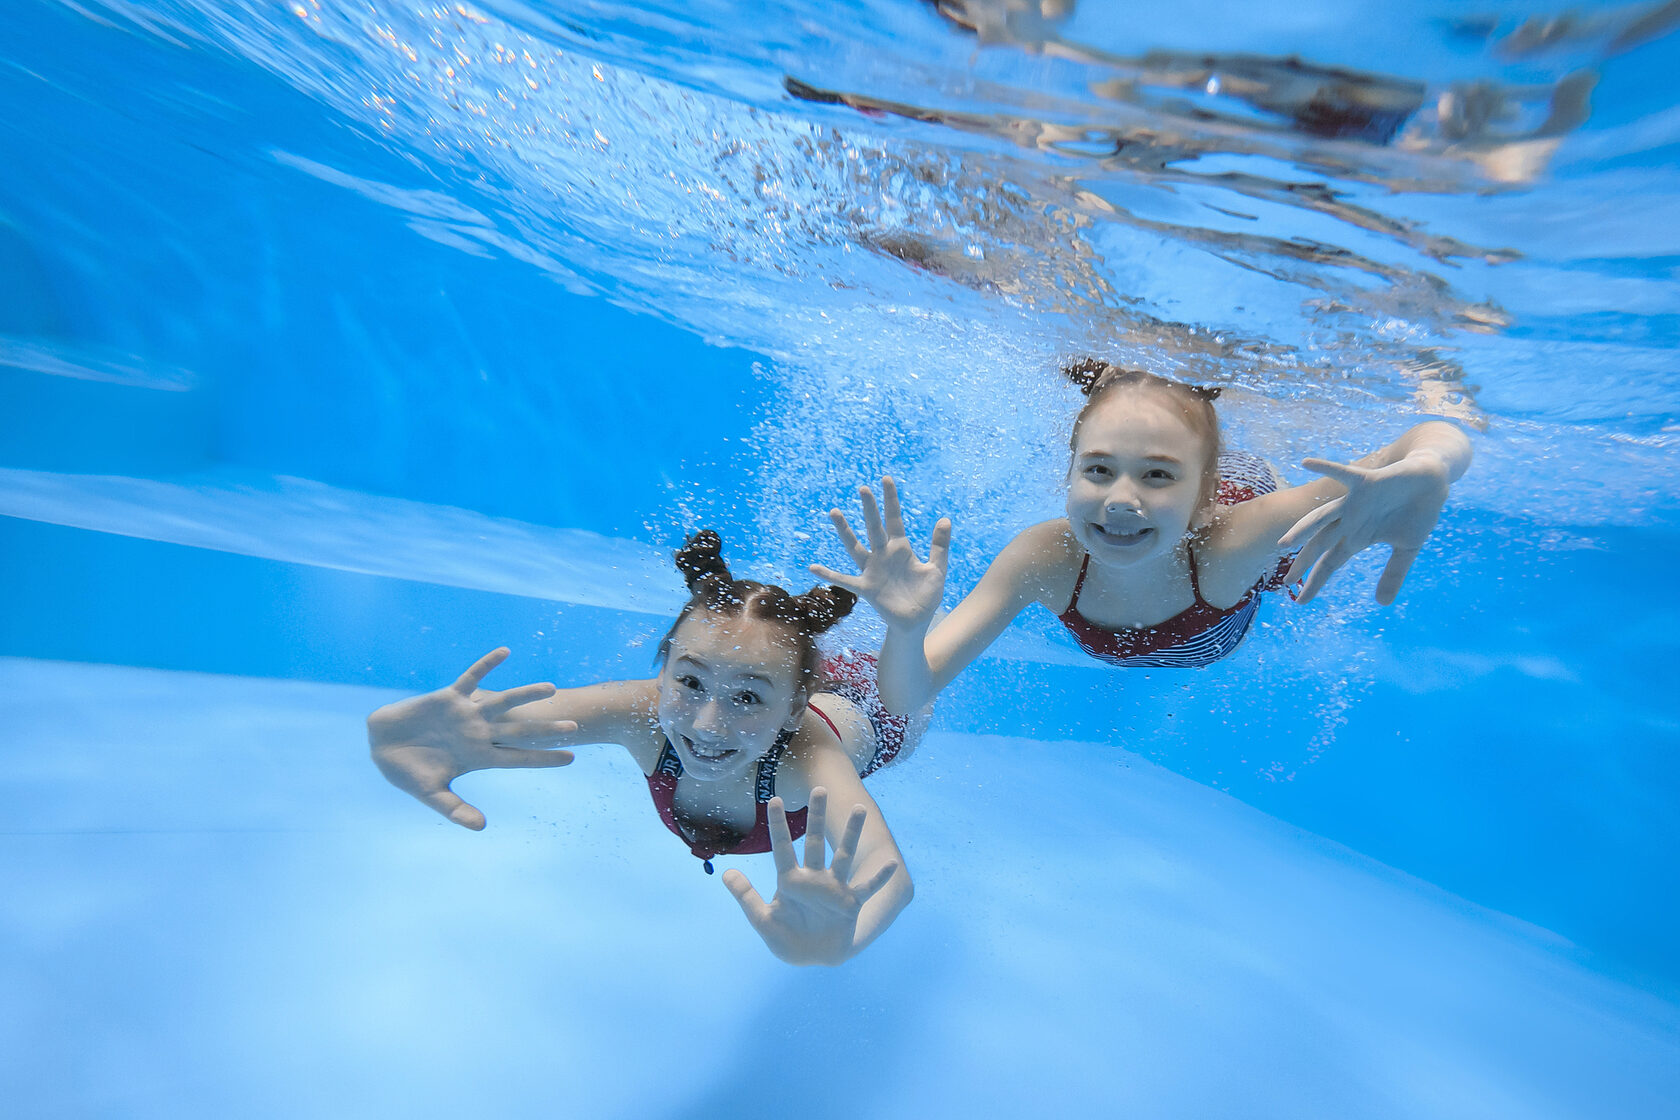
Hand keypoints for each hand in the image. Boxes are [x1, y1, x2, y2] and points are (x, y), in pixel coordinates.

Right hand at [368, 647, 576, 829]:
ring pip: (503, 702)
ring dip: (526, 694)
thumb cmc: (408, 773)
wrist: (382, 746)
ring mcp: (467, 714)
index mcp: (479, 757)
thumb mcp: (432, 795)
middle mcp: (479, 733)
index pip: (518, 758)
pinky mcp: (450, 697)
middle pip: (519, 731)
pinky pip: (472, 677)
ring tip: (552, 688)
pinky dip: (487, 665)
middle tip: (574, 726)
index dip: (543, 759)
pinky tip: (507, 651)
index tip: (571, 758)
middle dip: (545, 729)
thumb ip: (456, 810)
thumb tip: (482, 827)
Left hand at [722, 789, 899, 966]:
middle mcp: (813, 879)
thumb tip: (725, 872)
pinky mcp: (850, 904)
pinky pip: (866, 888)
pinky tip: (891, 863)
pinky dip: (878, 877)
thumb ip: (746, 897)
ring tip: (859, 810)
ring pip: (843, 856)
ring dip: (851, 834)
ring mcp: (834, 889)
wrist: (812, 957)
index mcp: (790, 881)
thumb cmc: (787, 938)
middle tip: (819, 789)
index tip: (773, 799)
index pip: (782, 848)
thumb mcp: (763, 920)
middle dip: (816, 817)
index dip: (777, 825)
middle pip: (815, 842)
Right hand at [810, 476, 950, 630]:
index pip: (895, 519)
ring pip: (855, 547)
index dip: (891, 500)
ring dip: (845, 531)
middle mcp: (883, 556)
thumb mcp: (937, 568)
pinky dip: (829, 574)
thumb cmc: (926, 595)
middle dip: (870, 508)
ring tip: (835, 512)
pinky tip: (813, 567)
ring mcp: (873, 571)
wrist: (917, 621)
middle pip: (875, 527)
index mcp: (901, 549)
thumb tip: (945, 518)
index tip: (886, 479)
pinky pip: (845, 580)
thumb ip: (939, 545)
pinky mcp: (867, 588)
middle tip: (863, 488)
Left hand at [1279, 453, 1452, 604]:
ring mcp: (1355, 501)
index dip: (1315, 581)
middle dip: (1303, 562)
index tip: (1300, 601)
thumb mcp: (1407, 549)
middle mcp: (1350, 520)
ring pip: (1323, 516)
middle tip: (1286, 581)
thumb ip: (1393, 574)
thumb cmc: (1417, 512)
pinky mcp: (1367, 482)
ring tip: (1284, 542)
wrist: (1434, 480)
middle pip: (1320, 544)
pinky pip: (1343, 473)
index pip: (1330, 563)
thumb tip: (1382, 604)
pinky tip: (1306, 462)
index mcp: (1357, 537)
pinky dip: (1326, 467)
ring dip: (1304, 528)